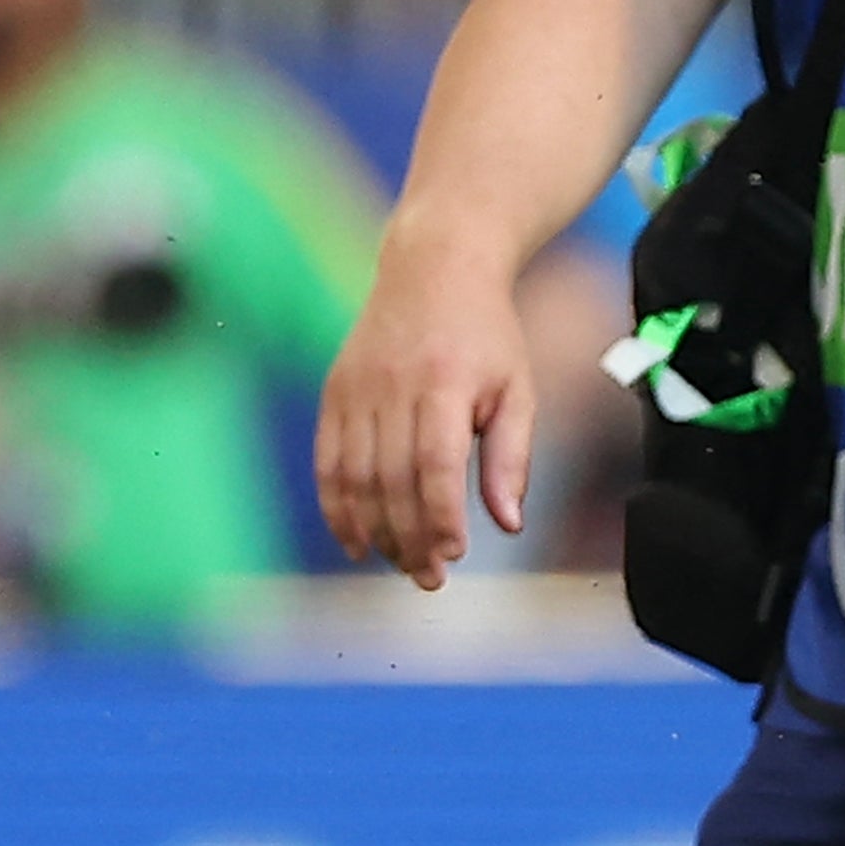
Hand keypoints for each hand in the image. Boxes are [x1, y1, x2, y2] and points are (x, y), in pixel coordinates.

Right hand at [317, 233, 533, 589]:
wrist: (434, 268)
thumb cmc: (486, 337)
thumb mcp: (516, 389)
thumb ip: (512, 458)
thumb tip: (508, 524)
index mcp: (443, 382)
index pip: (434, 465)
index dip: (439, 516)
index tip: (455, 553)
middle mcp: (391, 386)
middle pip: (391, 480)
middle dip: (409, 538)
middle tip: (430, 578)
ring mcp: (355, 389)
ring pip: (355, 478)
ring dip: (375, 532)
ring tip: (402, 565)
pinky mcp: (333, 393)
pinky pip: (327, 463)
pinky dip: (337, 508)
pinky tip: (356, 542)